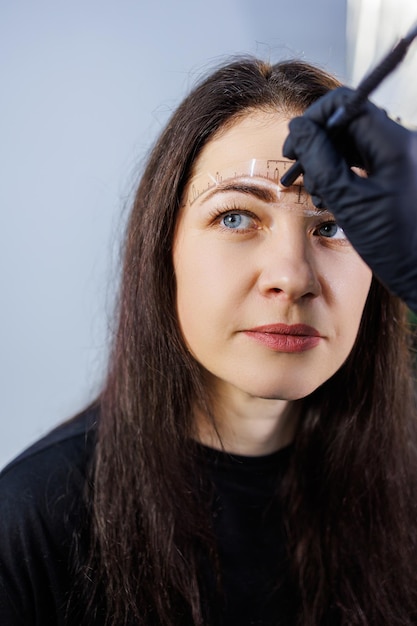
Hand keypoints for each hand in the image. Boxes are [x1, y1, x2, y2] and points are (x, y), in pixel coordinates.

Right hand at [282, 86, 416, 311]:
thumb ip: (320, 160)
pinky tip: (331, 195)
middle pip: (351, 121)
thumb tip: (299, 128)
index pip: (349, 105)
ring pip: (355, 141)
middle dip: (320, 142)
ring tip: (317, 191)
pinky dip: (343, 171)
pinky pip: (364, 158)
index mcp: (396, 144)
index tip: (295, 144)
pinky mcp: (399, 172)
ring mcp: (402, 158)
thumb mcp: (347, 201)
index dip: (316, 119)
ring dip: (328, 160)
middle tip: (299, 169)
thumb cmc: (393, 243)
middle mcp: (403, 143)